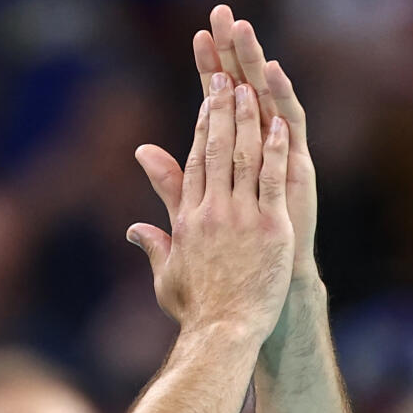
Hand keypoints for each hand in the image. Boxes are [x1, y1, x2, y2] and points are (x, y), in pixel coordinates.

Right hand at [128, 70, 293, 340]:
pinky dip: (275, 150)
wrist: (223, 333)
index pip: (194, 164)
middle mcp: (212, 212)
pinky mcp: (271, 228)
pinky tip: (279, 125)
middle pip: (216, 150)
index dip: (201, 129)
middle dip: (221, 111)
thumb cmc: (197, 311)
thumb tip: (133, 230)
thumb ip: (154, 245)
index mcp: (188, 222)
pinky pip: (272, 180)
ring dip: (247, 120)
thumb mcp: (167, 276)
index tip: (206, 103)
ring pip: (244, 157)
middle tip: (226, 79)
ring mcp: (242, 218)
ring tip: (251, 89)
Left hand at [191, 6, 317, 281]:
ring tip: (243, 31)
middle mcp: (260, 154)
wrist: (267, 297)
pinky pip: (290, 129)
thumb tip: (138, 176)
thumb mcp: (192, 226)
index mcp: (234, 162)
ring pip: (266, 102)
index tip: (198, 37)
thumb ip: (169, 194)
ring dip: (255, 66)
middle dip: (232, 55)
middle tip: (226, 15)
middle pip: (243, 93)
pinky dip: (282, 100)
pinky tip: (271, 73)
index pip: (217, 106)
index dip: (209, 72)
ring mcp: (280, 160)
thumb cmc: (233, 264)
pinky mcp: (296, 171)